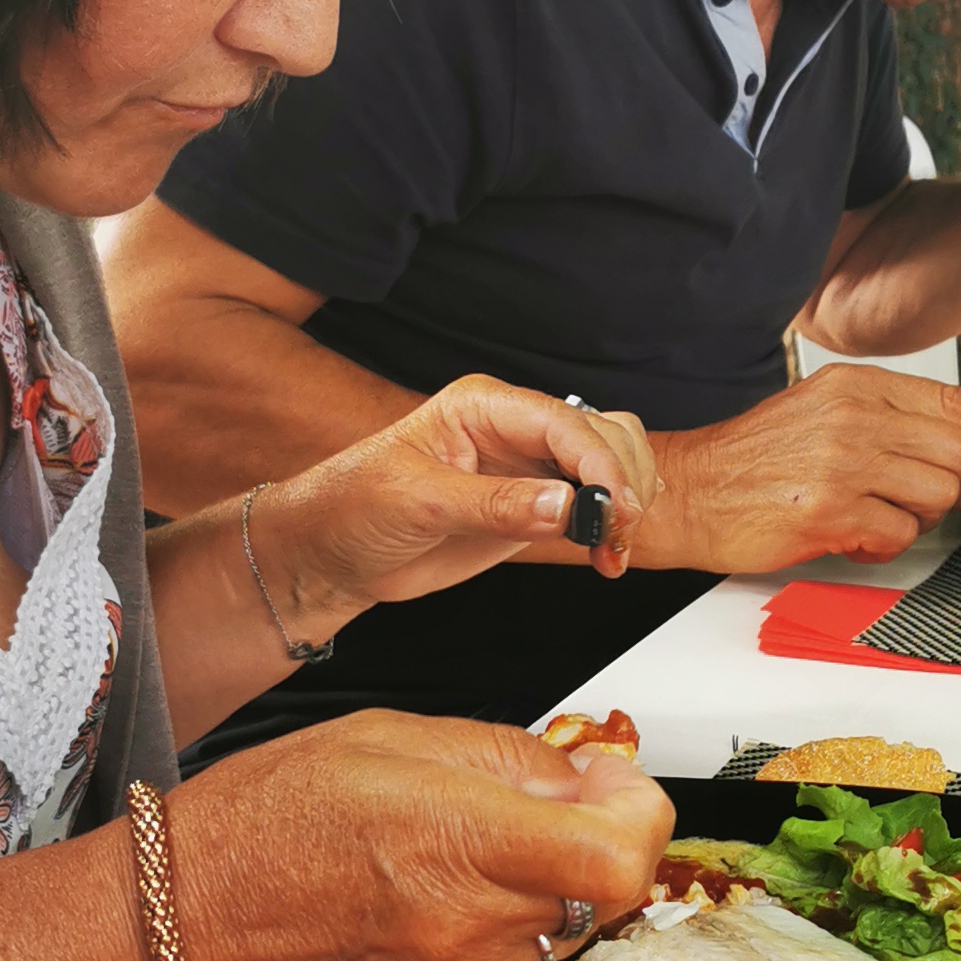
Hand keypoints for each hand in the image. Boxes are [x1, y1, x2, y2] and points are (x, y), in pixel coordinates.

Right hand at [169, 714, 674, 960]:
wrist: (177, 933)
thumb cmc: (257, 828)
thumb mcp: (387, 739)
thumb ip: (505, 756)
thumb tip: (579, 776)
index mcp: (462, 842)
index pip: (623, 853)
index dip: (638, 812)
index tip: (609, 785)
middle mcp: (471, 929)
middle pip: (602, 892)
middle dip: (588, 840)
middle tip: (535, 804)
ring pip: (556, 930)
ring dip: (537, 887)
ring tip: (453, 852)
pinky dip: (494, 929)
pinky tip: (428, 900)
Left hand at [247, 378, 657, 635]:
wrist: (332, 554)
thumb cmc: (353, 508)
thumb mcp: (418, 501)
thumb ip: (495, 503)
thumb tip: (563, 503)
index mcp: (483, 406)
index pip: (564, 422)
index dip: (600, 463)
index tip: (615, 507)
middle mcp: (513, 429)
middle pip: (603, 435)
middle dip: (623, 482)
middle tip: (616, 533)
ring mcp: (527, 467)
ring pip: (611, 463)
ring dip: (627, 503)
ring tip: (613, 549)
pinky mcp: (533, 505)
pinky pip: (594, 502)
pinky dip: (615, 526)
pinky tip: (609, 554)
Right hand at [635, 364, 960, 573]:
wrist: (688, 491)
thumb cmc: (753, 459)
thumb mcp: (821, 411)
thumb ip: (885, 418)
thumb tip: (956, 446)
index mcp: (855, 384)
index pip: (956, 404)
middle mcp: (854, 415)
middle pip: (960, 453)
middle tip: (935, 502)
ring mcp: (844, 461)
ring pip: (938, 495)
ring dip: (920, 519)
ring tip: (878, 518)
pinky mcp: (831, 509)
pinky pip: (900, 533)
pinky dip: (886, 544)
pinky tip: (852, 536)